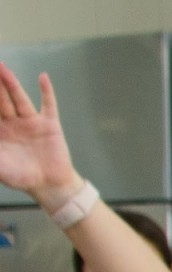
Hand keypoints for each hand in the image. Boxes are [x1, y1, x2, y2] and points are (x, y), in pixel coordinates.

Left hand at [0, 64, 78, 204]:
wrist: (49, 186)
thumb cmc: (21, 177)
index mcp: (0, 131)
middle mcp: (14, 123)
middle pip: (2, 99)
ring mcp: (32, 122)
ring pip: (20, 99)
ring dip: (12, 84)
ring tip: (3, 68)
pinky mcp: (50, 125)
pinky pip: (48, 105)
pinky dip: (46, 92)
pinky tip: (43, 77)